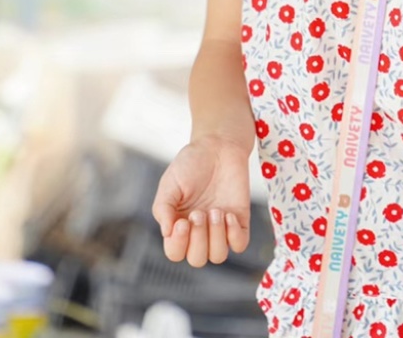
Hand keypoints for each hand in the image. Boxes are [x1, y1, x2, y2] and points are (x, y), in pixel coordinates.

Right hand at [152, 135, 250, 265]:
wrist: (218, 144)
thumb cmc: (191, 162)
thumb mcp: (170, 182)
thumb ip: (163, 208)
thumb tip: (166, 233)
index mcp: (179, 224)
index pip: (175, 252)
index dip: (178, 244)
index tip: (182, 222)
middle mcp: (199, 231)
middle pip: (197, 259)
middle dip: (198, 239)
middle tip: (199, 212)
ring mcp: (220, 227)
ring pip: (218, 256)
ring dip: (216, 236)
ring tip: (215, 211)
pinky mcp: (239, 220)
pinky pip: (239, 244)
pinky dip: (234, 235)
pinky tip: (229, 214)